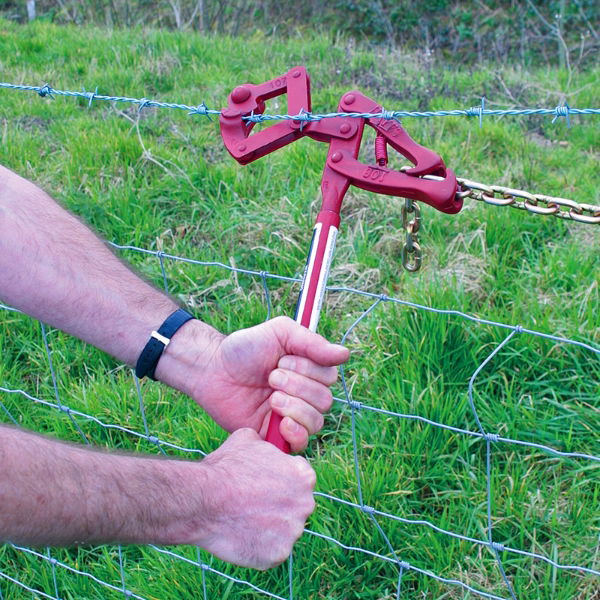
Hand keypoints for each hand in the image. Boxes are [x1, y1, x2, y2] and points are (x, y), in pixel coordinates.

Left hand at [187, 316, 348, 451]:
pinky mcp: (277, 436)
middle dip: (297, 386)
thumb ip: (311, 342)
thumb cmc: (245, 349)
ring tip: (270, 398)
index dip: (308, 370)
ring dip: (294, 407)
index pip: (330, 377)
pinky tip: (280, 421)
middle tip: (271, 377)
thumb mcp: (279, 333)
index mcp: (310, 370)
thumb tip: (345, 354)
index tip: (281, 360)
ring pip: (317, 421)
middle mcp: (305, 394)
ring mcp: (293, 416)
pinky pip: (301, 444)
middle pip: (325, 400)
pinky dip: (295, 433)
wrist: (213, 371)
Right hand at [193, 429, 315, 568]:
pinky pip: (271, 551)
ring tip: (243, 519)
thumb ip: (266, 445)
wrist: (204, 500)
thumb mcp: (247, 439)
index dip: (282, 480)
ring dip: (268, 527)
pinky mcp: (278, 554)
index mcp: (304, 476)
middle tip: (252, 503)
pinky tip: (241, 535)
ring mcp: (293, 531)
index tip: (266, 484)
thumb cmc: (225, 467)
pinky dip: (258, 546)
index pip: (300, 479)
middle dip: (278, 505)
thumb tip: (264, 443)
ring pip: (283, 530)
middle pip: (295, 506)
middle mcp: (305, 504)